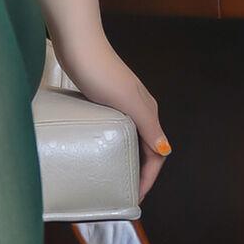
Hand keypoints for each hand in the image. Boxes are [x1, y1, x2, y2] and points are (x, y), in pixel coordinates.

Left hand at [53, 39, 170, 201]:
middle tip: (125, 192)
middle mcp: (138, 108)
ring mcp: (121, 104)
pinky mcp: (104, 99)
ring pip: (130, 139)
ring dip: (126, 159)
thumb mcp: (127, 101)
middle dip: (140, 172)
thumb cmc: (101, 73)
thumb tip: (165, 150)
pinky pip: (115, 129)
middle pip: (145, 148)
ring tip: (113, 176)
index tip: (135, 197)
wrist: (78, 45)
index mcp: (148, 111)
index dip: (148, 178)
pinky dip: (113, 145)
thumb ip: (148, 125)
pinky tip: (99, 150)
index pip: (156, 153)